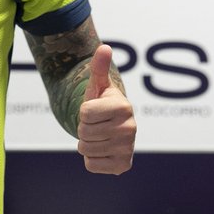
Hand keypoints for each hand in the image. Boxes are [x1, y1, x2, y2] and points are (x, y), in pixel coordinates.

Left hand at [77, 44, 136, 174]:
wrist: (114, 127)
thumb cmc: (102, 103)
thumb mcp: (98, 85)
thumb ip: (99, 67)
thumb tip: (105, 48)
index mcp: (123, 106)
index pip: (84, 113)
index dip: (84, 112)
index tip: (94, 110)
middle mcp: (130, 128)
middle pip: (84, 132)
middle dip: (84, 128)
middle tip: (96, 124)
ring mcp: (128, 149)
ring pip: (85, 149)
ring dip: (87, 143)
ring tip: (99, 135)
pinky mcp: (123, 166)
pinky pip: (91, 164)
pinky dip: (92, 159)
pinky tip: (102, 149)